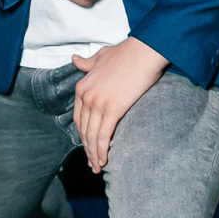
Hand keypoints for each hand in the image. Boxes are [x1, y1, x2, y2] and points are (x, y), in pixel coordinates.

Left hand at [71, 37, 167, 172]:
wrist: (144, 50)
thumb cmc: (126, 53)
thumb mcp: (100, 56)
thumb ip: (86, 63)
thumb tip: (74, 59)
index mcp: (82, 86)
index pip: (79, 117)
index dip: (82, 134)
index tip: (87, 146)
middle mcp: (86, 96)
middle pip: (84, 129)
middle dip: (87, 148)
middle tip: (91, 162)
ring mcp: (98, 103)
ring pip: (92, 136)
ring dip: (93, 154)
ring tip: (97, 167)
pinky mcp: (113, 109)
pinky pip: (104, 135)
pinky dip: (102, 150)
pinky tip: (104, 161)